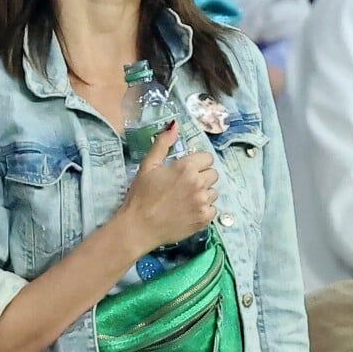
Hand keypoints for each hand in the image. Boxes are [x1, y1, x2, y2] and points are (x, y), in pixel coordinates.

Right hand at [121, 122, 218, 255]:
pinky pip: (212, 209)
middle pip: (213, 174)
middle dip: (201, 177)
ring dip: (203, 194)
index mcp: (186, 167)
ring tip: (184, 199)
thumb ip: (163, 143)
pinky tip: (188, 211)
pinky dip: (203, 210)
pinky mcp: (204, 219)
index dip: (196, 163)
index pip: (207, 158)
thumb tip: (175, 124)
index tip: (185, 171)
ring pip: (214, 192)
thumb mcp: (148, 166)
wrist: (138, 227)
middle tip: (183, 186)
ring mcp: (203, 203)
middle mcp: (198, 183)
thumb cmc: (141, 195)